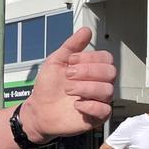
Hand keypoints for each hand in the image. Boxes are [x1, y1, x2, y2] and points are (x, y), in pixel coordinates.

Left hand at [19, 28, 115, 142]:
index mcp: (93, 69)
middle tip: (68, 76)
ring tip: (68, 90)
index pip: (106, 58)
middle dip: (87, 72)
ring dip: (84, 88)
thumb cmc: (48, 87)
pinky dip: (90, 105)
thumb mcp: (56, 61)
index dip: (88, 58)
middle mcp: (99, 83)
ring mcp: (99, 100)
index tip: (70, 62)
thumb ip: (72, 45)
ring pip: (107, 90)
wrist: (38, 110)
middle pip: (110, 72)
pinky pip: (105, 110)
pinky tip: (76, 104)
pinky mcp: (96, 117)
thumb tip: (86, 31)